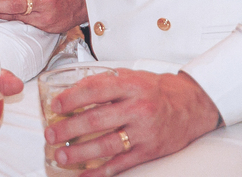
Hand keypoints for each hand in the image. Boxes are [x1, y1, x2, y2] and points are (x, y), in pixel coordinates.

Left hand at [45, 69, 220, 175]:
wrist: (191, 105)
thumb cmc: (155, 89)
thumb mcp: (131, 76)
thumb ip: (104, 82)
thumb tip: (71, 91)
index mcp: (130, 85)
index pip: (95, 89)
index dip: (72, 98)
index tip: (55, 105)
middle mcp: (138, 108)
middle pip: (97, 119)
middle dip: (69, 128)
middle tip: (50, 134)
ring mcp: (144, 131)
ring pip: (107, 144)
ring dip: (80, 152)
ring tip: (61, 156)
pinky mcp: (150, 151)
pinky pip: (122, 163)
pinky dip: (101, 171)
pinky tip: (85, 174)